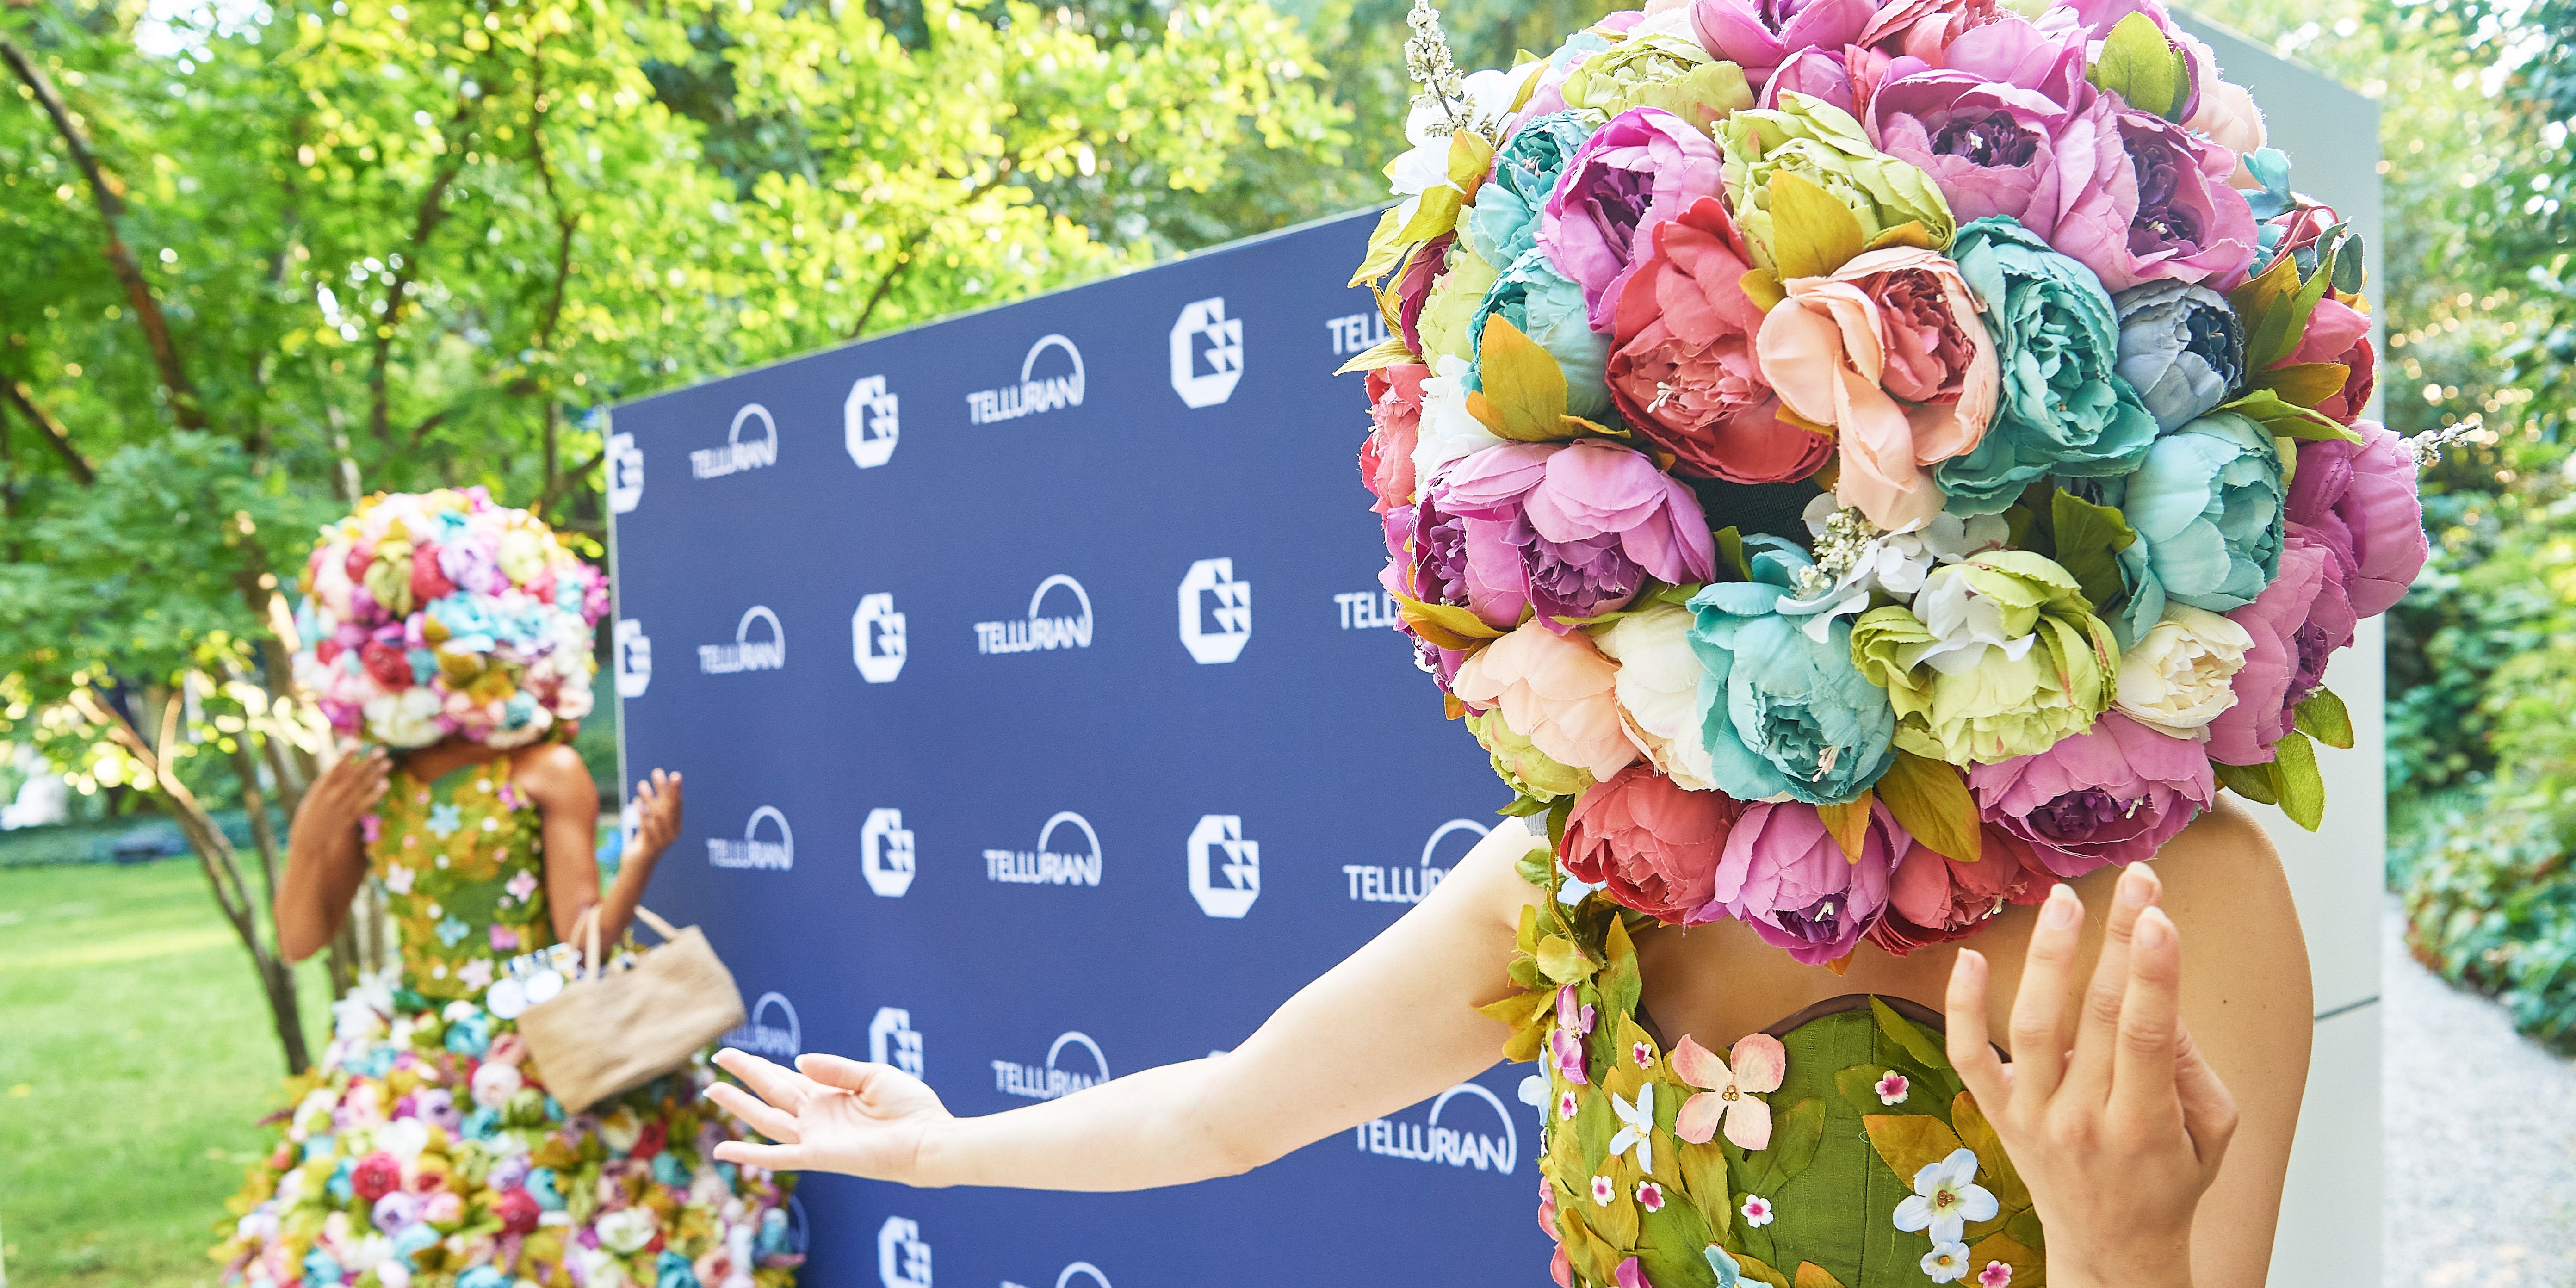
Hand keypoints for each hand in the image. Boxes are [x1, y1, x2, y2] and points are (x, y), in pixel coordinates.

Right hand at [305, 747, 389, 830]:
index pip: (334, 769)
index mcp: (320, 789)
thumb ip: (330, 779)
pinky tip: (386, 783)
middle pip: (353, 777)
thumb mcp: (315, 793)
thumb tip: (345, 762)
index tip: (356, 742)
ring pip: (362, 789)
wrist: (309, 839)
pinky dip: (376, 793)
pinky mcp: (350, 818)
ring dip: (376, 775)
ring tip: (388, 763)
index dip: (345, 755)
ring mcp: (342, 808)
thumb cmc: (311, 812)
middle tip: (381, 750)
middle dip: (368, 763)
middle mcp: (332, 797)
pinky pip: (366, 804)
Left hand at [629, 768, 682, 866]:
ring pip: (657, 816)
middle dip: (664, 789)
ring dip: (649, 798)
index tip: (674, 775)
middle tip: (657, 772)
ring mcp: (662, 841)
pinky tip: (636, 802)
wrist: (637, 867)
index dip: (676, 790)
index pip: (678, 805)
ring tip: (642, 784)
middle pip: (669, 808)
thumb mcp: (651, 824)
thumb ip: (656, 810)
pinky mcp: (650, 847)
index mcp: (675, 827)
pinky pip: (647, 827)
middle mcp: (672, 833)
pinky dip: (642, 813)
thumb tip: (659, 787)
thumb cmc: (644, 842)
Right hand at [708, 1048, 952, 1182]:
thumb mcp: (874, 1076)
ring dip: (739, 1105)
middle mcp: (817, 1117)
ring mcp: (814, 1137)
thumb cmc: (911, 1109)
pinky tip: (723, 1151)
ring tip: (712, 1089)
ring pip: (766, 1119)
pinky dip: (749, 1156)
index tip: (740, 1054)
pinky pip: (777, 1156)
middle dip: (745, 1076)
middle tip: (717, 1058)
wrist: (929, 1138)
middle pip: (771, 1093)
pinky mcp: (818, 1155)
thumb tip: (797, 1059)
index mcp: (830, 1096)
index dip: (765, 1067)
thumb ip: (836, 1068)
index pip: (789, 1080)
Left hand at [1944, 867, 2237, 1287]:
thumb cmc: (2168, 1182)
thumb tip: (2162, 998)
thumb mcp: (2212, 1133)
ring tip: (2064, 900)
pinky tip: (1971, 958)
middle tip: (2134, 880)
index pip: (2144, 1036)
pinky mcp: (1997, 1114)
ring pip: (2032, 1026)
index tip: (2158, 915)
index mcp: (2143, 1125)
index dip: (2152, 973)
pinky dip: (1963, 1007)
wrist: (2111, 1250)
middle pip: (2096, 1014)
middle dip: (2119, 939)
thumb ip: (2192, 1067)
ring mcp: (2031, 1115)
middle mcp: (2081, 1119)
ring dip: (2048, 957)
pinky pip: (1969, 1056)